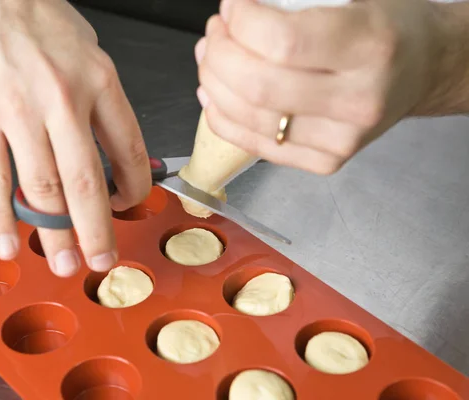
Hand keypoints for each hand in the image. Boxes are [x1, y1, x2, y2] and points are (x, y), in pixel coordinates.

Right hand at [0, 0, 150, 275]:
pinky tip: (8, 244)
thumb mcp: (87, 50)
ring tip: (63, 264)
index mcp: (100, 82)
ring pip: (42, 189)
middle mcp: (64, 101)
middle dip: (99, 231)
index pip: (130, 151)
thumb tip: (110, 148)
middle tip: (103, 262)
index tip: (131, 207)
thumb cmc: (32, 15)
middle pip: (88, 182)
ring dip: (55, 235)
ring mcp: (18, 112)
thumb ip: (100, 101)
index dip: (135, 190)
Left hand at [196, 0, 443, 173]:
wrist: (422, 71)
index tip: (232, 7)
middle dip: (218, 54)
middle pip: (259, 85)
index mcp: (370, 46)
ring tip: (209, 57)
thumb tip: (232, 16)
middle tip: (214, 33)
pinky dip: (223, 119)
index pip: (283, 42)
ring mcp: (341, 140)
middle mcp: (358, 100)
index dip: (242, 22)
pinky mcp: (326, 162)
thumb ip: (293, 5)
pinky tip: (213, 95)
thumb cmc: (385, 30)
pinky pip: (257, 146)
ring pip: (251, 117)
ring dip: (214, 83)